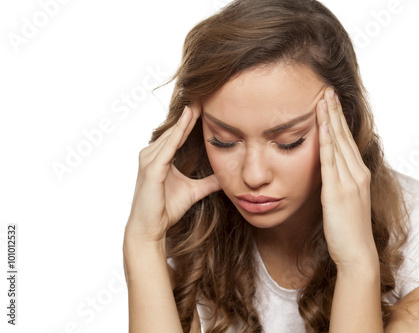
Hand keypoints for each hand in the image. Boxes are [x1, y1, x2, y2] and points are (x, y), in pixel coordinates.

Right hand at [124, 101, 220, 243]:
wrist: (151, 229)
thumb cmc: (166, 209)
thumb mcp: (194, 191)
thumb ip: (209, 182)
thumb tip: (225, 177)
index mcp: (160, 157)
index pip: (178, 133)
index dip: (191, 119)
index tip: (205, 103)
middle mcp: (151, 154)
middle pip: (174, 129)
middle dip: (189, 113)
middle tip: (203, 93)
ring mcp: (149, 160)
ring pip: (171, 134)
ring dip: (185, 118)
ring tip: (198, 101)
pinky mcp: (151, 169)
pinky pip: (168, 146)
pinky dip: (178, 132)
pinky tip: (187, 119)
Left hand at [315, 88, 377, 268]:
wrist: (357, 253)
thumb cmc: (348, 230)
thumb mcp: (344, 200)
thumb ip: (337, 183)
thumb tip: (325, 171)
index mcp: (358, 174)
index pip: (347, 140)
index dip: (338, 120)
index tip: (330, 101)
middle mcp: (357, 173)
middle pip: (344, 135)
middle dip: (335, 111)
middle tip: (327, 89)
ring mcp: (350, 181)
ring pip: (339, 143)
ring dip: (330, 118)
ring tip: (324, 97)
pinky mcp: (338, 191)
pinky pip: (331, 161)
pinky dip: (328, 140)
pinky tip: (323, 125)